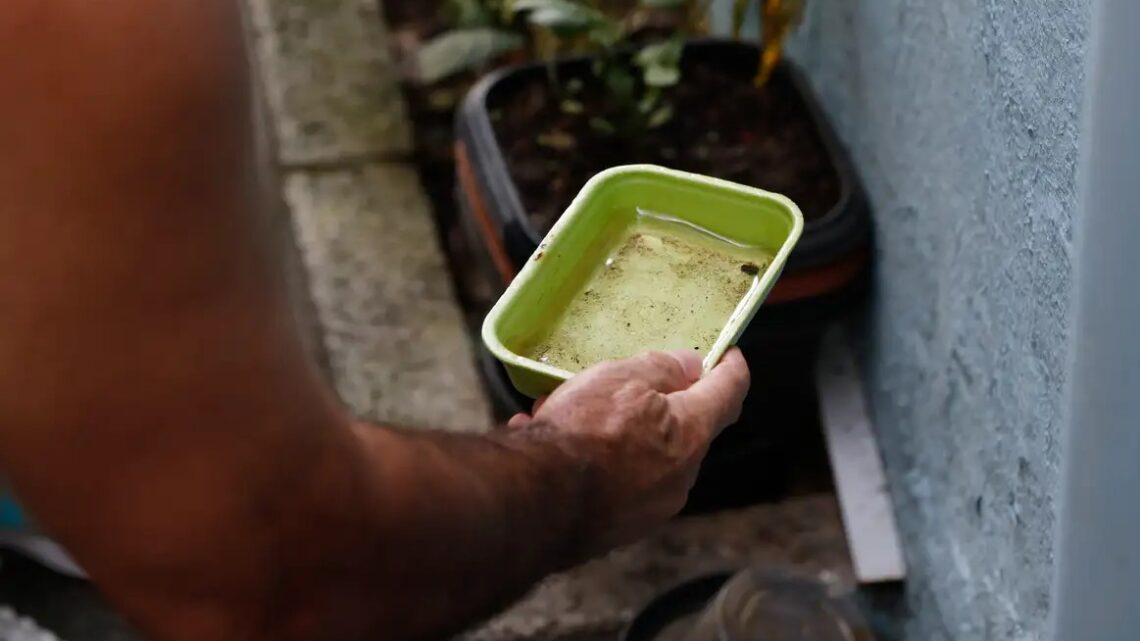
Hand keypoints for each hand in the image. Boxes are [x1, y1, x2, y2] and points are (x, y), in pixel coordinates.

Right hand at [509, 348, 749, 555]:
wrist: (538, 503)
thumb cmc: (584, 432)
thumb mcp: (622, 378)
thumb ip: (662, 368)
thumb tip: (690, 366)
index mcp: (692, 433)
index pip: (730, 392)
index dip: (732, 367)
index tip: (728, 354)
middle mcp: (682, 476)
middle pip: (684, 429)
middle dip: (660, 404)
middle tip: (625, 383)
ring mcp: (652, 507)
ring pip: (644, 455)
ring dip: (617, 432)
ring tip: (568, 413)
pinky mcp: (620, 526)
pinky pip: (614, 481)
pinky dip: (594, 461)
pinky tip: (551, 445)